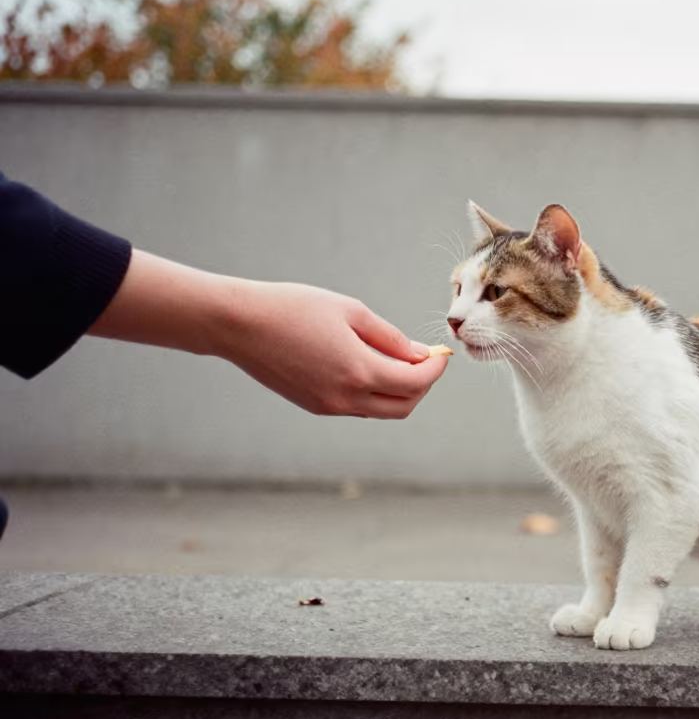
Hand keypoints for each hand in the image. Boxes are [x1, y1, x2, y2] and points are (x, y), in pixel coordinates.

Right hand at [90, 250, 447, 418]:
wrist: (238, 325)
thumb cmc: (294, 308)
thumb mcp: (350, 312)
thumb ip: (389, 337)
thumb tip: (419, 355)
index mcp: (359, 371)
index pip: (415, 383)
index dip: (435, 370)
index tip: (440, 354)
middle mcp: (346, 397)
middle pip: (404, 406)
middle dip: (422, 386)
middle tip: (425, 361)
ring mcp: (329, 406)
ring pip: (381, 410)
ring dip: (399, 392)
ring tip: (399, 361)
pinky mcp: (314, 406)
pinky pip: (358, 407)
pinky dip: (374, 393)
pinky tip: (369, 366)